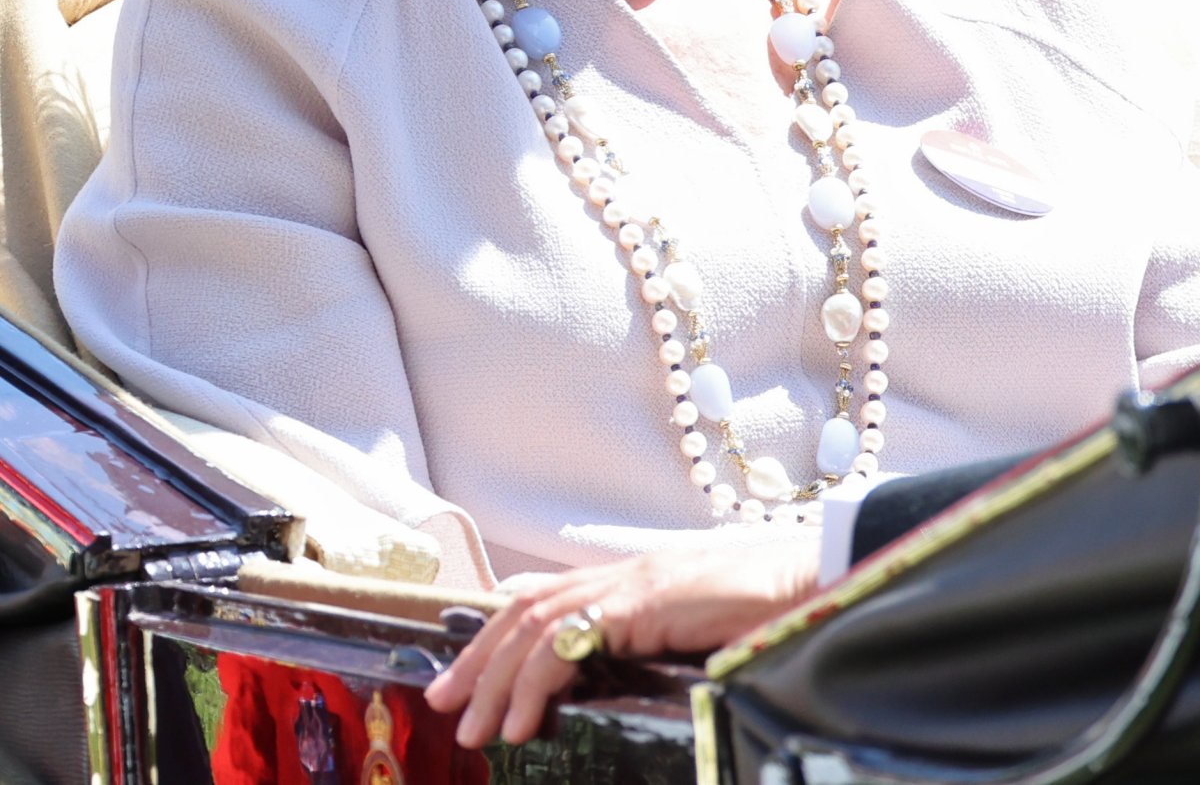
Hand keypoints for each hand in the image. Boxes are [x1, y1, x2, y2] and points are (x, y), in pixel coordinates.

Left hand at [424, 534, 817, 747]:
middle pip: (524, 610)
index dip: (499, 639)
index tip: (467, 681)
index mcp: (631, 584)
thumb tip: (622, 684)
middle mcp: (621, 576)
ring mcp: (630, 583)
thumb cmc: (770, 612)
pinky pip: (569, 640)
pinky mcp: (641, 601)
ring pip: (534, 624)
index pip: (544, 602)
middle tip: (444, 704)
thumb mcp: (698, 638)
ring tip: (474, 727)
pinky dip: (536, 681)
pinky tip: (523, 720)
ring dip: (496, 678)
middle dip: (478, 659)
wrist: (816, 580)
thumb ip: (656, 651)